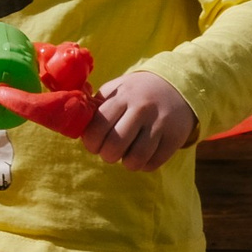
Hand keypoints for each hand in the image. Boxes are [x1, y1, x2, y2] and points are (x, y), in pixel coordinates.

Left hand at [79, 72, 196, 170]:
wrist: (177, 85)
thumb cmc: (137, 92)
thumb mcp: (116, 89)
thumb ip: (96, 105)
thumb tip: (74, 125)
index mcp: (123, 97)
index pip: (99, 126)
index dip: (91, 142)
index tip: (93, 145)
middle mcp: (142, 109)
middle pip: (115, 145)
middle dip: (107, 155)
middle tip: (109, 153)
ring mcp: (160, 123)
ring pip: (136, 157)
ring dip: (126, 163)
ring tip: (125, 157)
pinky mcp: (175, 137)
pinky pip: (154, 162)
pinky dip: (144, 165)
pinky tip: (141, 157)